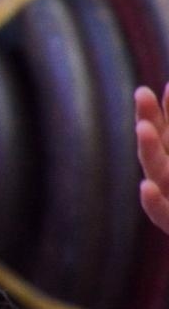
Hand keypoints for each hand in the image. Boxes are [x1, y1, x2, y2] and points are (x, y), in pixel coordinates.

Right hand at [135, 84, 168, 233]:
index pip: (168, 132)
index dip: (165, 110)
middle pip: (159, 144)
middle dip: (150, 119)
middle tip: (142, 93)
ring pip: (157, 172)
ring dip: (150, 150)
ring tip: (144, 128)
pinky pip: (163, 215)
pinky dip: (154, 203)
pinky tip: (147, 187)